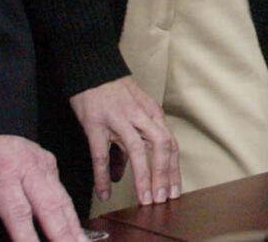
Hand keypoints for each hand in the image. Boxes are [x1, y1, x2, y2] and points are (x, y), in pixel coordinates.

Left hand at [0, 135, 81, 241]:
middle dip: (61, 232)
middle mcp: (28, 165)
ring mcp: (44, 163)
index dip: (27, 235)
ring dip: (73, 225)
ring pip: (62, 198)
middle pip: (49, 204)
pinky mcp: (51, 165)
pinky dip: (71, 214)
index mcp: (2, 170)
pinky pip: (63, 193)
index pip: (18, 210)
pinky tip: (76, 232)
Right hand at [69, 76, 177, 206]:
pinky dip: (103, 176)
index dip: (173, 169)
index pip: (170, 144)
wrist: (92, 68)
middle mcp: (141, 116)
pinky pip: (102, 154)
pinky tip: (104, 192)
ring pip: (138, 151)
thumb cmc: (114, 91)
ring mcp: (119, 120)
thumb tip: (120, 174)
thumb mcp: (132, 111)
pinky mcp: (96, 124)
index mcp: (152, 114)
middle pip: (161, 147)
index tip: (174, 190)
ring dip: (144, 177)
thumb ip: (130, 141)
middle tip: (163, 198)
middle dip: (164, 175)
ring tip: (145, 198)